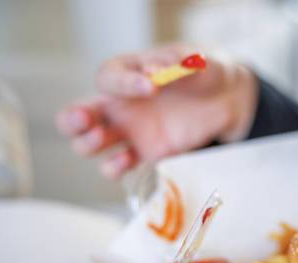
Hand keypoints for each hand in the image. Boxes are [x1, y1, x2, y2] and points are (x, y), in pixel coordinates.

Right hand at [56, 44, 257, 178]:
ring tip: (102, 138)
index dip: (123, 84)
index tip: (152, 87)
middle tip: (84, 119)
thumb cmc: (203, 73)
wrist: (224, 100)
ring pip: (88, 144)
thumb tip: (155, 70)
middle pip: (76, 114)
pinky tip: (126, 160)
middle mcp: (118, 104)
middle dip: (73, 119)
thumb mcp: (195, 60)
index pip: (107, 78)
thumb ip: (178, 62)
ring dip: (88, 144)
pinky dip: (114, 167)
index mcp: (125, 73)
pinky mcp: (143, 154)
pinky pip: (117, 165)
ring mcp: (127, 132)